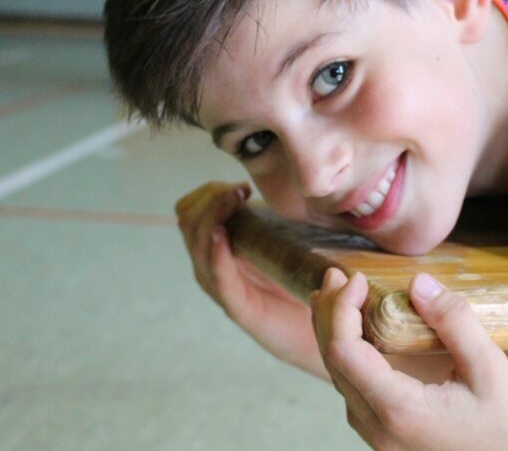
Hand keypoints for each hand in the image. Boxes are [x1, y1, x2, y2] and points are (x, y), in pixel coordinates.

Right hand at [176, 182, 324, 375]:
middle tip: (238, 189)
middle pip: (188, 222)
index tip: (239, 185)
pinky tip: (223, 236)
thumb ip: (272, 217)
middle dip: (209, 198)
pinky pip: (218, 277)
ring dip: (213, 216)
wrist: (319, 331)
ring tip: (233, 200)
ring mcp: (221, 288)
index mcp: (217, 250)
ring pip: (197, 244)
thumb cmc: (302, 283)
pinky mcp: (238, 307)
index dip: (207, 193)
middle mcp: (211, 268)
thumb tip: (285, 178)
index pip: (189, 212)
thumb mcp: (281, 242)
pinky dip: (216, 253)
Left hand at [311, 268, 507, 450]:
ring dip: (334, 333)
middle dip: (330, 313)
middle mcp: (377, 427)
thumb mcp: (489, 368)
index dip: (343, 308)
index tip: (360, 278)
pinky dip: (348, 354)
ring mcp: (378, 437)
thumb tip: (418, 282)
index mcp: (398, 409)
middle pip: (333, 361)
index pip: (344, 351)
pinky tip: (358, 334)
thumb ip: (454, 321)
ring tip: (339, 297)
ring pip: (338, 377)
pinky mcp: (385, 436)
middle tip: (335, 275)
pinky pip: (353, 391)